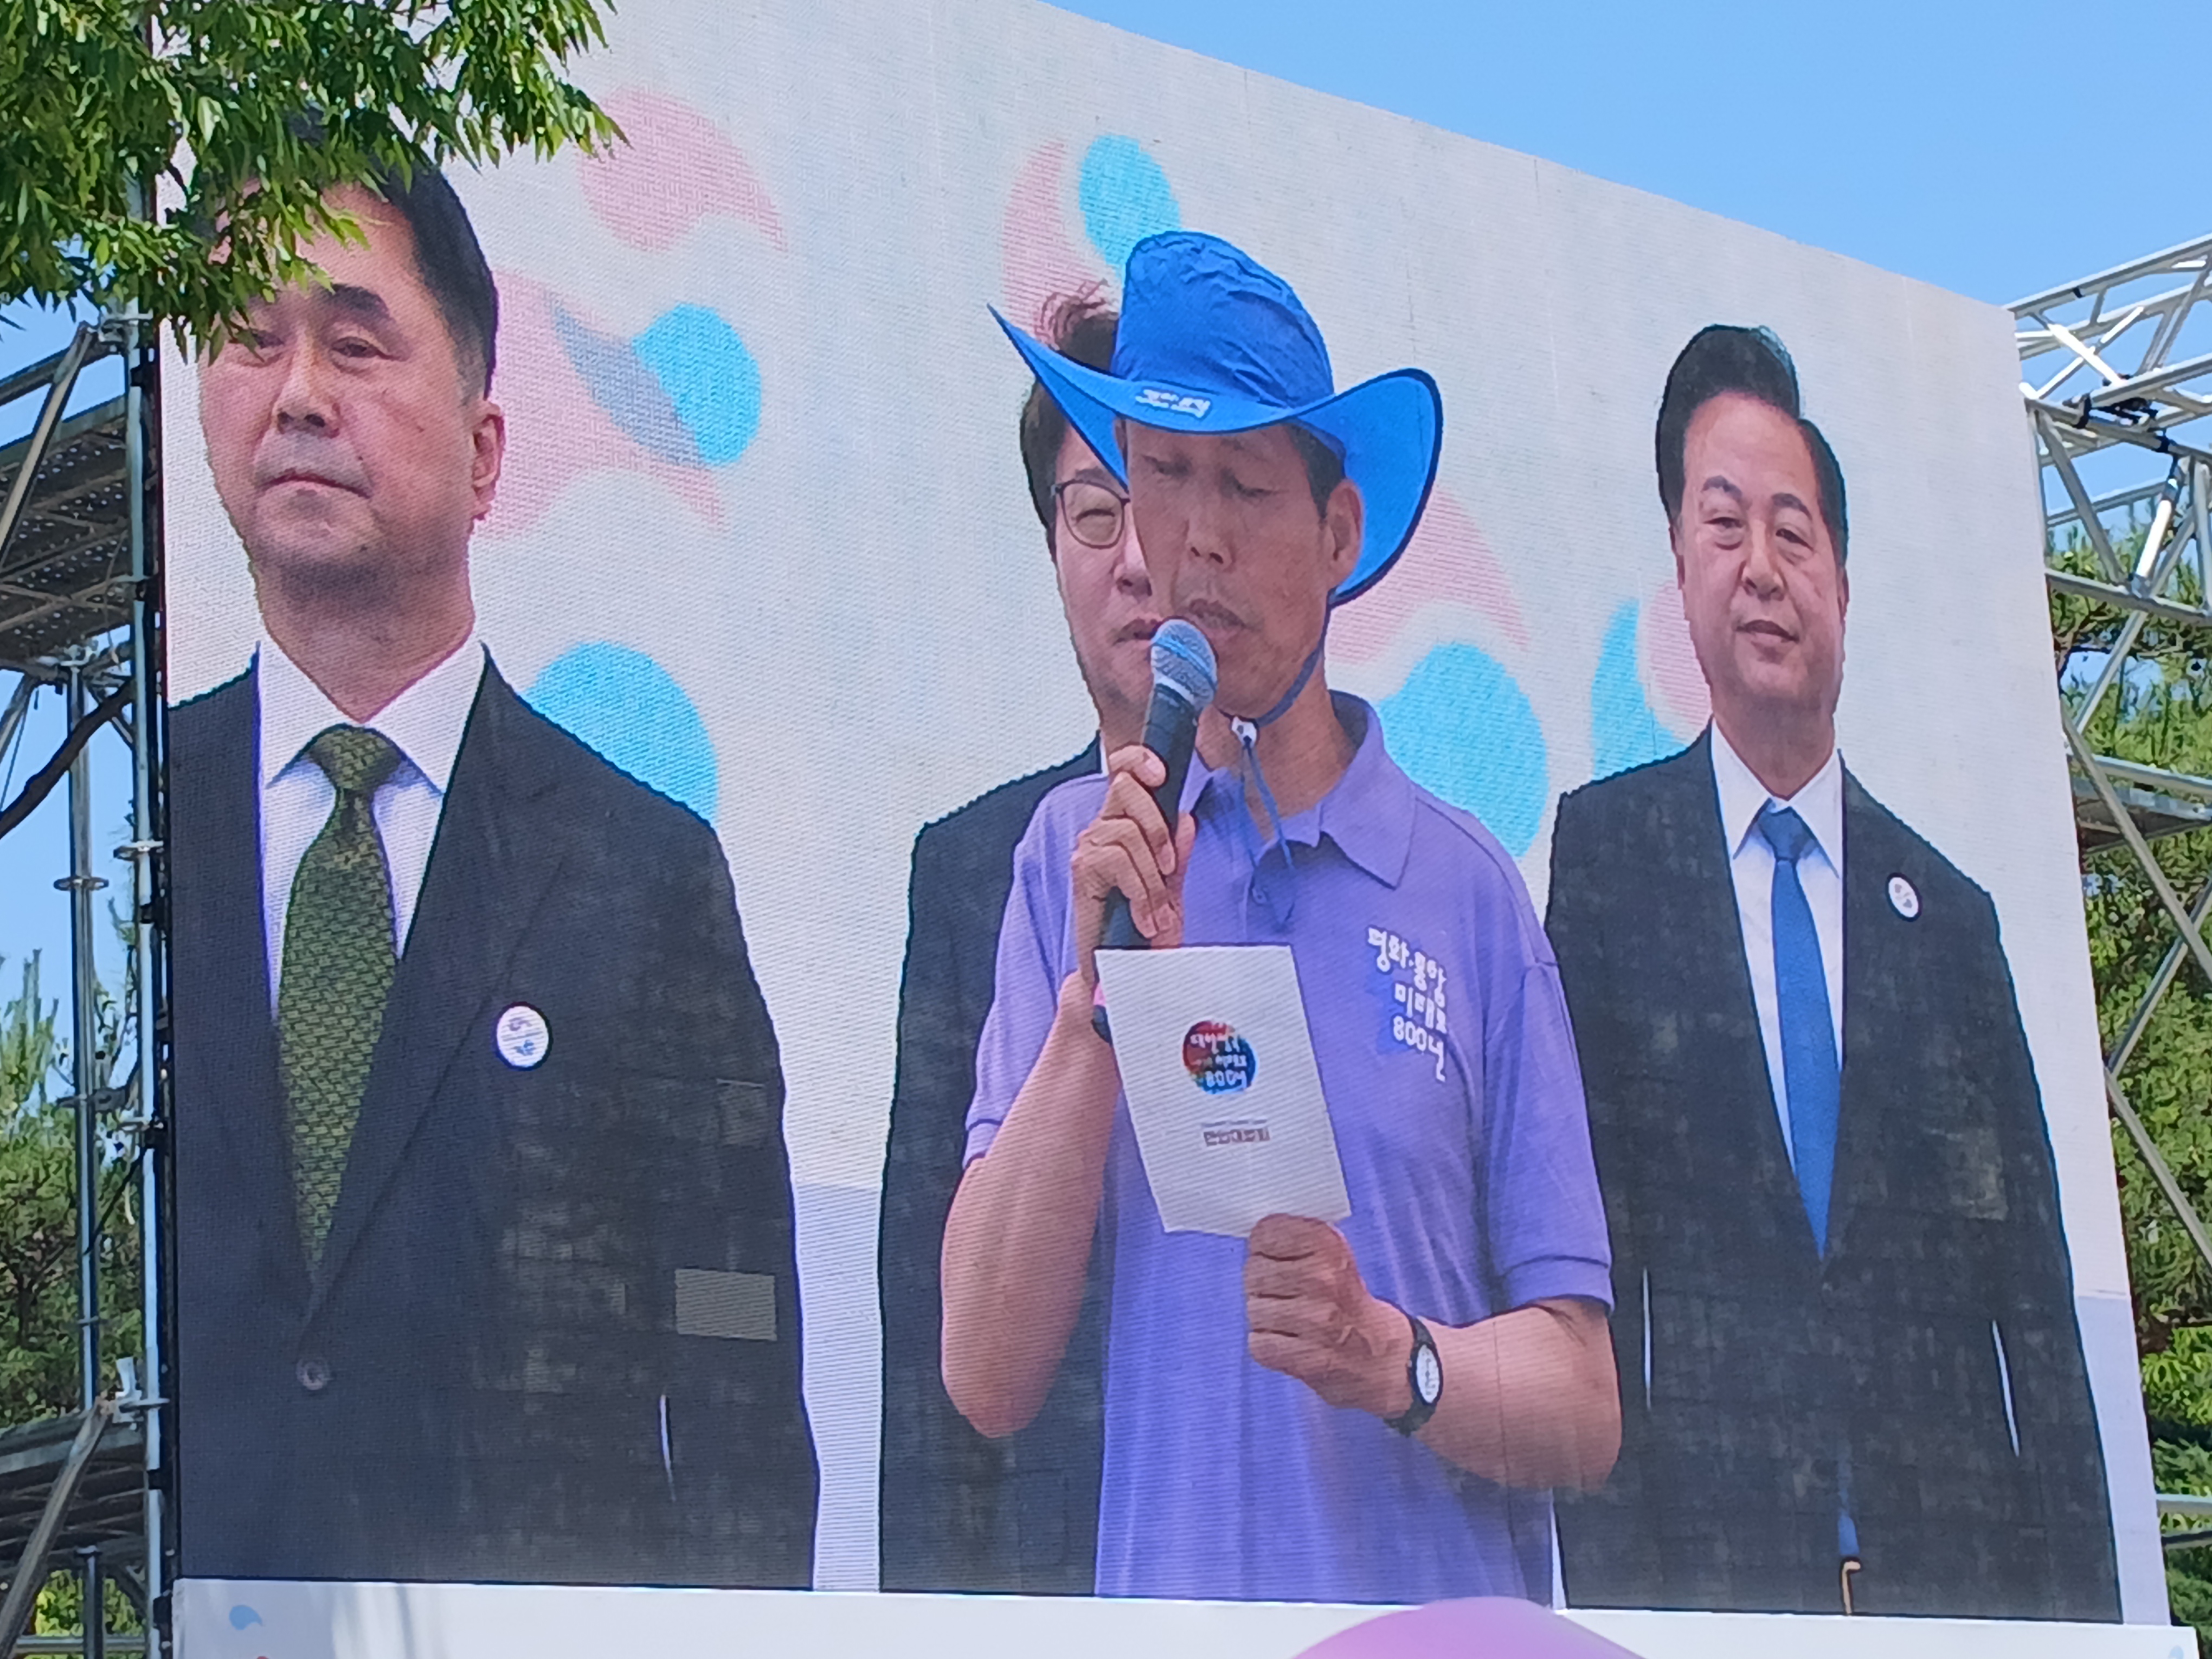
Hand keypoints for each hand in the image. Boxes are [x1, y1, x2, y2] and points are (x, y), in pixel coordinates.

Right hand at [1069, 743, 1197, 984]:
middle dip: (1156, 824)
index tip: (1163, 774)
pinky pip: (1118, 861)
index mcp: (1125, 825)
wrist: (1129, 971)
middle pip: (1125, 787)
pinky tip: (1145, 918)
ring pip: (1127, 831)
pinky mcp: (1081, 871)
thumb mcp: (1172, 889)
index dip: (1140, 760)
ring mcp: (1088, 849)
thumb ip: (1177, 854)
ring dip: (1152, 876)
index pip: (1125, 772)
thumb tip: (1186, 819)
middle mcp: (1101, 830)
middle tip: (1167, 867)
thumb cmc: (1146, 930)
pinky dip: (1140, 891)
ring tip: (1158, 910)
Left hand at [1243, 1214, 1411, 1418]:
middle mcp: (1323, 1280)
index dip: (1264, 1246)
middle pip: (1254, 1271)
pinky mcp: (1306, 1358)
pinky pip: (1258, 1343)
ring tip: (1292, 1320)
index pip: (1264, 1232)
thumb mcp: (1335, 1257)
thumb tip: (1254, 1237)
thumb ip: (1297, 1240)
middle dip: (1263, 1284)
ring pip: (1254, 1308)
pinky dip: (1268, 1346)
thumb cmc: (1350, 1303)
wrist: (1385, 1358)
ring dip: (1266, 1317)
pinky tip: (1291, 1342)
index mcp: (1330, 1247)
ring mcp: (1315, 1321)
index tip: (1276, 1256)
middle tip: (1288, 1294)